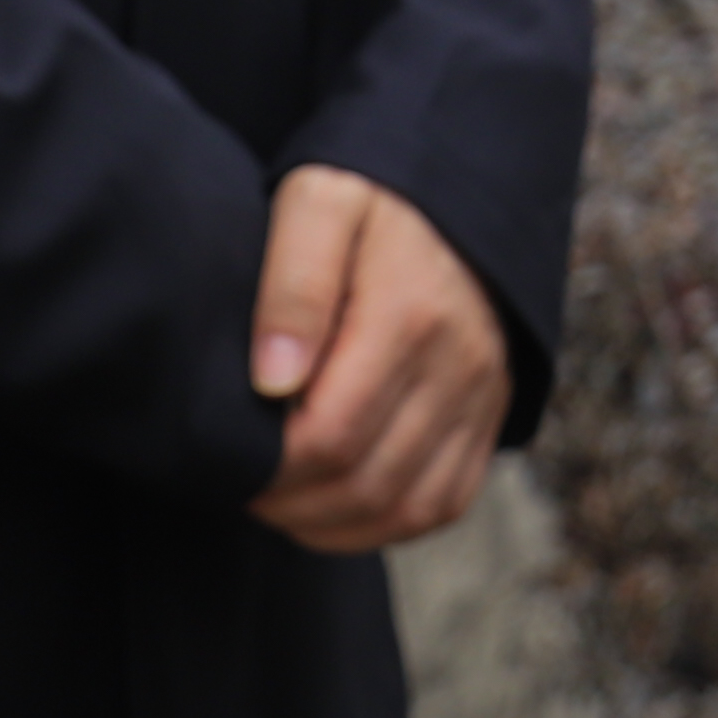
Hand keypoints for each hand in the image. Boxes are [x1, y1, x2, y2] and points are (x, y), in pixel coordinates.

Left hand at [248, 164, 508, 553]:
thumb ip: (293, 284)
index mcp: (410, 316)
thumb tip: (273, 379)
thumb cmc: (369, 198)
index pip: (332, 434)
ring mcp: (481, 398)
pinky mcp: (489, 418)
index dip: (270, 464)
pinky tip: (332, 505)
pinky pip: (442, 505)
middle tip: (239, 480)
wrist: (452, 193)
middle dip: (290, 502)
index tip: (227, 450)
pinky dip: (382, 523)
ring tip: (276, 498)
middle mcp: (458, 367)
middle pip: (366, 483)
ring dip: (330, 522)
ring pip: (405, 508)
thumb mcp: (319, 203)